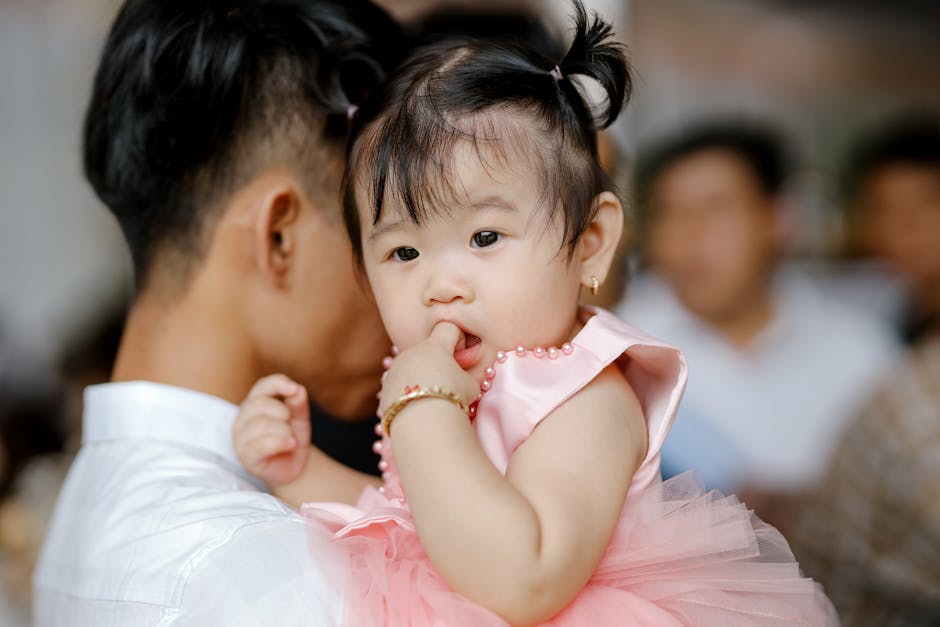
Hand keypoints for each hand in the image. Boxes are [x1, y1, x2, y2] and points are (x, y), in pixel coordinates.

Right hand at [233, 374, 311, 488]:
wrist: (294, 466)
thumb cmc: (291, 437)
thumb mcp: (299, 418)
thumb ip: (298, 404)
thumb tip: (298, 390)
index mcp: (254, 403)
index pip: (262, 386)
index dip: (277, 384)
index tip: (294, 389)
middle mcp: (243, 418)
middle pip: (258, 404)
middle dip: (282, 412)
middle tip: (291, 423)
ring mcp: (241, 437)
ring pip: (260, 424)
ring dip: (284, 430)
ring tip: (292, 438)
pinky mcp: (245, 455)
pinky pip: (261, 444)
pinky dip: (280, 443)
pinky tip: (291, 444)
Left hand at [380, 322, 479, 417]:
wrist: (422, 421)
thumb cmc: (452, 397)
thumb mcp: (471, 384)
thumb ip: (467, 373)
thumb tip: (462, 375)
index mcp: (434, 346)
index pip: (447, 327)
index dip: (456, 338)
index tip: (460, 355)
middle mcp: (411, 352)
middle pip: (427, 350)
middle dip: (437, 362)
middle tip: (448, 383)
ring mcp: (396, 368)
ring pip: (412, 367)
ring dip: (421, 377)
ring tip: (431, 398)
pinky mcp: (386, 387)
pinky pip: (400, 384)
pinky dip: (408, 392)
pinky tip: (418, 406)